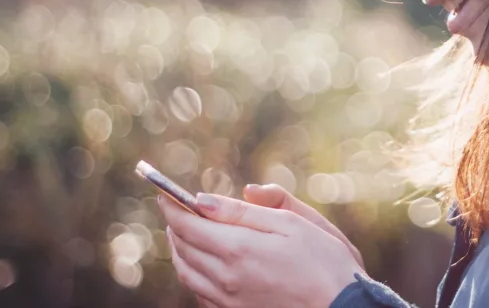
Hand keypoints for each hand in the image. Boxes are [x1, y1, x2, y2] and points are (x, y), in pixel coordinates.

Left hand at [159, 192, 364, 307]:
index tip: (164, 193)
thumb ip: (246, 211)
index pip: (188, 224)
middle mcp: (225, 277)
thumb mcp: (292, 223)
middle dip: (175, 225)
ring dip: (179, 249)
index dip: (172, 206)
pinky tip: (200, 264)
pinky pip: (199, 293)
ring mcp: (227, 300)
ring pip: (186, 272)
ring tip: (182, 232)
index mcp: (238, 249)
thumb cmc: (324, 261)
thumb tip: (204, 199)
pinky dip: (191, 273)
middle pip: (183, 248)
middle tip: (174, 208)